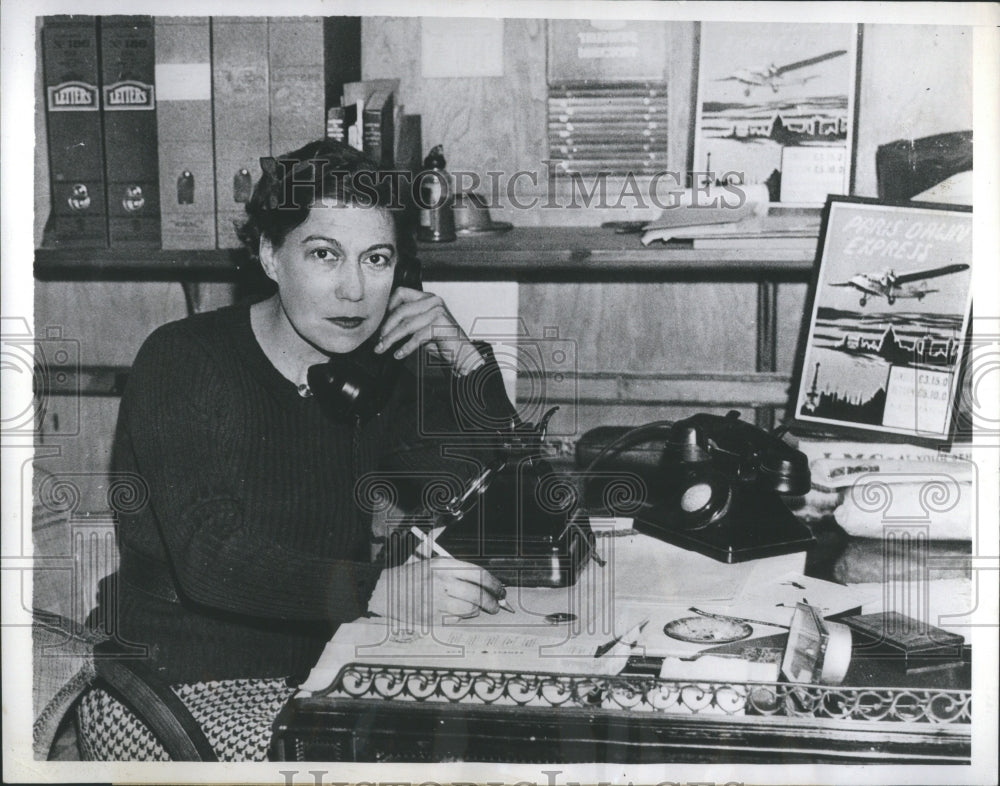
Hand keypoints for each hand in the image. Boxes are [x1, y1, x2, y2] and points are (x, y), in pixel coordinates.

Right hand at [367, 557, 505, 626]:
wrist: (385, 591)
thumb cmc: (412, 576)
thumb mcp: (433, 562)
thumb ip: (458, 570)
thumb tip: (486, 581)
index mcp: (444, 565)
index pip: (479, 574)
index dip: (494, 583)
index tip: (501, 589)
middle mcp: (442, 582)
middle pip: (478, 594)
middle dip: (492, 602)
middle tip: (497, 605)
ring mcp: (437, 601)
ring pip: (470, 610)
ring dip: (479, 611)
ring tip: (480, 609)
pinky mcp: (432, 617)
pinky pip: (457, 620)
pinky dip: (463, 618)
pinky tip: (461, 613)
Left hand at [374, 287, 483, 373]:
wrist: (462, 354)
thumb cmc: (442, 341)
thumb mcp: (420, 328)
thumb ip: (406, 322)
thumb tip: (384, 328)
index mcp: (427, 297)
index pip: (401, 293)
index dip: (388, 307)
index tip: (380, 323)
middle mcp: (433, 301)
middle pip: (400, 310)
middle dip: (386, 327)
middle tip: (378, 340)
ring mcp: (438, 311)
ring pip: (406, 325)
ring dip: (391, 338)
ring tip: (383, 348)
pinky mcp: (440, 325)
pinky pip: (417, 337)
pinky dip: (405, 347)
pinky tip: (398, 354)